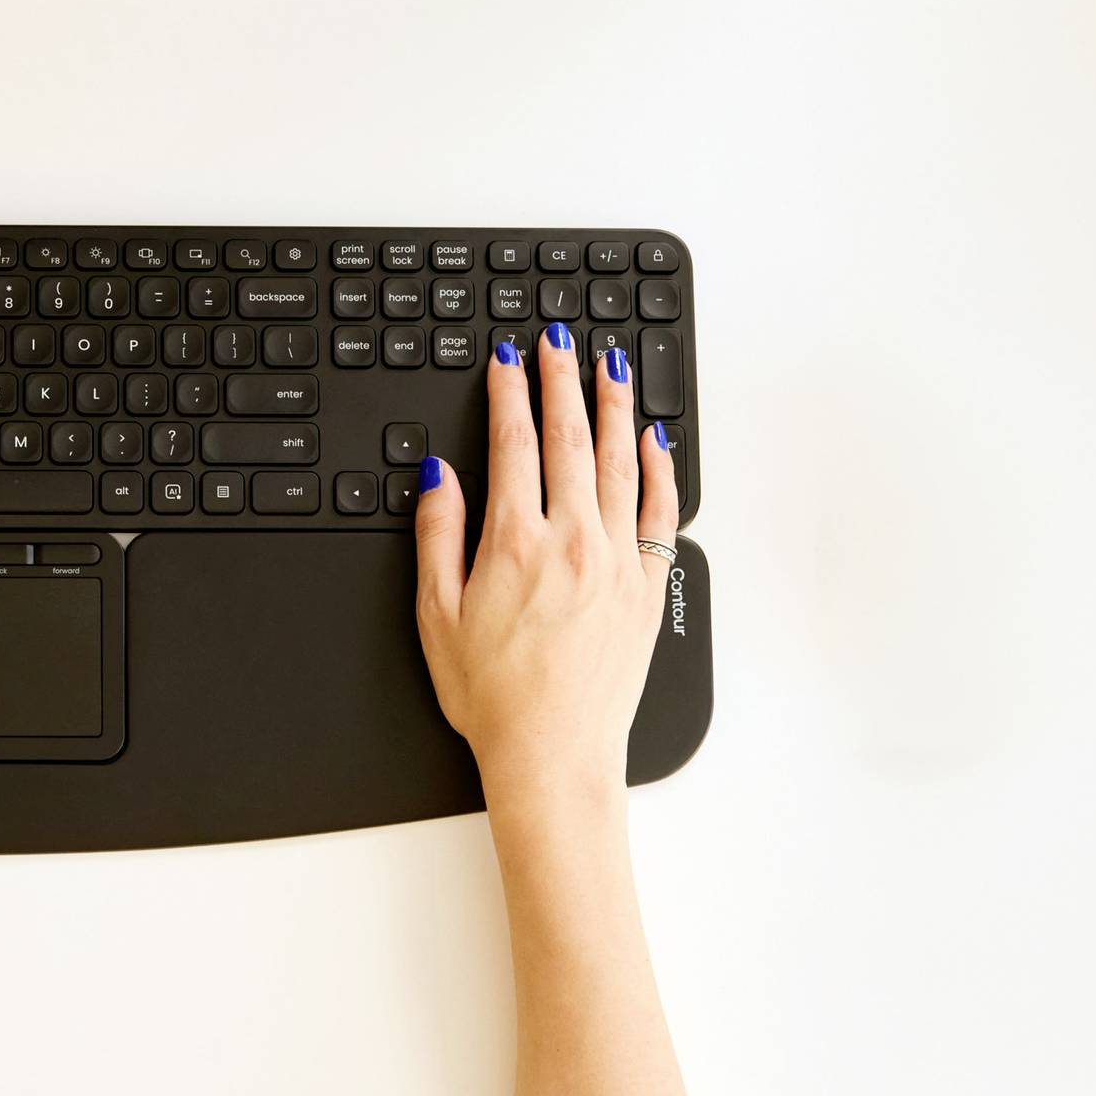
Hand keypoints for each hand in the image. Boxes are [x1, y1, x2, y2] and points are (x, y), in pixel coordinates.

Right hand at [413, 327, 679, 805]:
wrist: (554, 755)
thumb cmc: (493, 697)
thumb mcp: (436, 616)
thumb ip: (437, 535)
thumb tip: (441, 476)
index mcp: (514, 543)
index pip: (513, 444)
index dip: (509, 392)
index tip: (508, 359)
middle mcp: (573, 540)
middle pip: (570, 437)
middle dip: (562, 380)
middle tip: (559, 340)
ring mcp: (618, 561)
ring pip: (620, 462)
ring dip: (614, 408)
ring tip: (611, 367)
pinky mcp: (649, 588)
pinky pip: (659, 511)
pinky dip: (659, 470)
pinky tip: (655, 441)